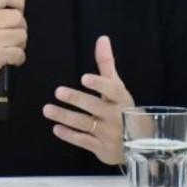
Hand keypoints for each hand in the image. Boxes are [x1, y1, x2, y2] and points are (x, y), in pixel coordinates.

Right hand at [0, 0, 26, 113]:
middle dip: (19, 29)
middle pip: (18, 17)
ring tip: (7, 49)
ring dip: (19, 45)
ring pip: (22, 35)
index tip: (17, 11)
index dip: (17, 1)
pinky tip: (8, 60)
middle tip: (9, 38)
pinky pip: (20, 52)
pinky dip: (17, 59)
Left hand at [42, 35, 135, 164]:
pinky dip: (70, 135)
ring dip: (66, 117)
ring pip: (85, 124)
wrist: (138, 141)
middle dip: (77, 99)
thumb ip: (107, 64)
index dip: (99, 84)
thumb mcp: (117, 86)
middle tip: (58, 91)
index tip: (84, 78)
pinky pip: (84, 141)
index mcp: (121, 98)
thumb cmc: (123, 107)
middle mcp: (117, 115)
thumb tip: (102, 39)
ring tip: (47, 110)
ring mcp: (109, 133)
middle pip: (95, 106)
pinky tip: (56, 128)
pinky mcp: (102, 148)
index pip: (111, 89)